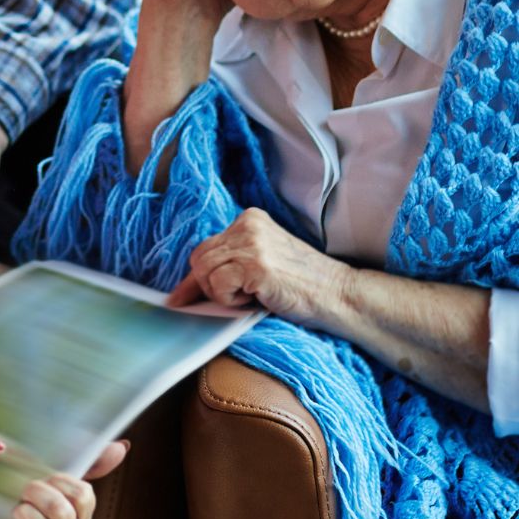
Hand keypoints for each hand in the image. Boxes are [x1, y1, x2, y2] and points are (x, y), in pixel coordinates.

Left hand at [8, 440, 128, 518]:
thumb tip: (121, 447)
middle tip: (24, 492)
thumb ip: (90, 463)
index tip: (45, 478)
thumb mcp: (55, 478)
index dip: (60, 482)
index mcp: (79, 515)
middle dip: (37, 496)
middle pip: (63, 514)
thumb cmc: (31, 502)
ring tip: (17, 512)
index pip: (83, 496)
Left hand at [166, 208, 347, 326]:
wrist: (338, 295)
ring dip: (222, 294)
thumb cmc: (301, 286)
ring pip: (204, 272)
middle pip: (199, 259)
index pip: (205, 247)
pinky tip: (256, 298)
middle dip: (208, 287)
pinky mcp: (255, 264)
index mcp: (249, 219)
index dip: (195, 277)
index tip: (180, 297)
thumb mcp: (262, 263)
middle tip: (236, 299)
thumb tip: (185, 289)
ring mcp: (252, 243)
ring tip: (252, 296)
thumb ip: (231, 264)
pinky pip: (218, 285)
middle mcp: (248, 224)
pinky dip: (230, 300)